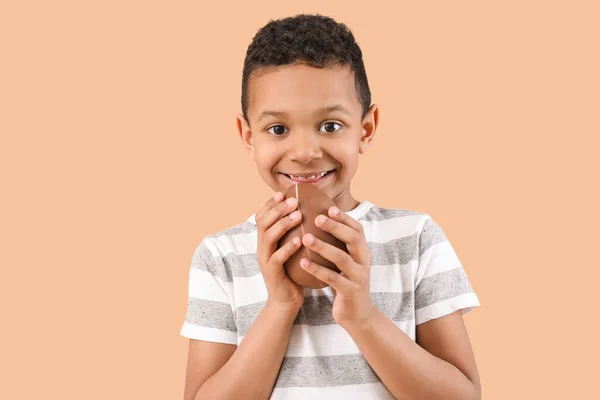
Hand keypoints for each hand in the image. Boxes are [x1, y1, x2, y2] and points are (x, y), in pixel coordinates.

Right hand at [255, 192, 304, 312]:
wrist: (286, 301)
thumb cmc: (293, 272)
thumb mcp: (292, 250)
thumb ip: (295, 233)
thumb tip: (311, 212)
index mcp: (265, 240)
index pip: (262, 216)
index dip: (270, 204)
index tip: (282, 193)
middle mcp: (262, 248)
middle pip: (263, 222)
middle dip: (278, 209)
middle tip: (293, 200)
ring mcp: (264, 260)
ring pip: (268, 237)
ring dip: (283, 224)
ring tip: (297, 215)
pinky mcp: (271, 273)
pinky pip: (276, 258)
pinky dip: (287, 248)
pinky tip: (299, 240)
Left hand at [299, 206, 374, 327]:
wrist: (357, 315)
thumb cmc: (346, 283)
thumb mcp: (346, 263)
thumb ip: (339, 246)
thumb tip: (320, 222)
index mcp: (363, 252)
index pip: (357, 230)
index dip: (344, 218)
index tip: (329, 208)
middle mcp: (364, 262)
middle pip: (353, 239)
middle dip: (335, 227)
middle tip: (316, 218)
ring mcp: (358, 277)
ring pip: (342, 258)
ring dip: (323, 247)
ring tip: (305, 238)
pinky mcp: (350, 292)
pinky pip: (333, 278)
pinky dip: (317, 269)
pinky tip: (303, 262)